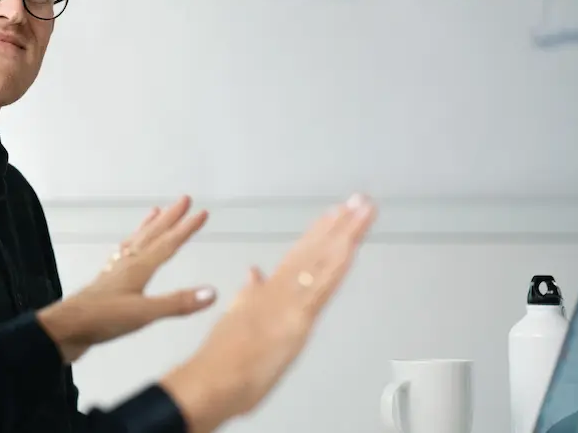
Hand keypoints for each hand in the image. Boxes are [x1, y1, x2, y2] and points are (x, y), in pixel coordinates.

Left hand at [37, 196, 216, 362]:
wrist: (65, 329)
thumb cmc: (104, 319)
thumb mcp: (144, 314)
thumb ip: (177, 303)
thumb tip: (212, 292)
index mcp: (139, 267)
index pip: (168, 243)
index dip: (186, 228)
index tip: (202, 212)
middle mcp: (127, 263)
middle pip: (152, 235)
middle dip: (170, 217)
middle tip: (183, 199)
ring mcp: (115, 271)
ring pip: (136, 242)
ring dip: (149, 226)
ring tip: (156, 211)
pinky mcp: (106, 282)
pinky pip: (123, 255)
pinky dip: (131, 246)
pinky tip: (129, 249)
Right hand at [160, 194, 376, 432]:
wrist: (214, 378)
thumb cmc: (222, 360)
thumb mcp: (235, 319)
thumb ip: (248, 295)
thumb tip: (254, 274)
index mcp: (269, 292)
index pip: (300, 256)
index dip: (318, 233)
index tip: (334, 213)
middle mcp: (282, 291)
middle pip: (315, 252)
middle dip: (339, 225)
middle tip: (358, 200)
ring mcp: (291, 302)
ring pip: (324, 261)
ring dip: (346, 233)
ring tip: (363, 210)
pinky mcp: (299, 318)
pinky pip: (323, 286)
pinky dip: (338, 263)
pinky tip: (352, 245)